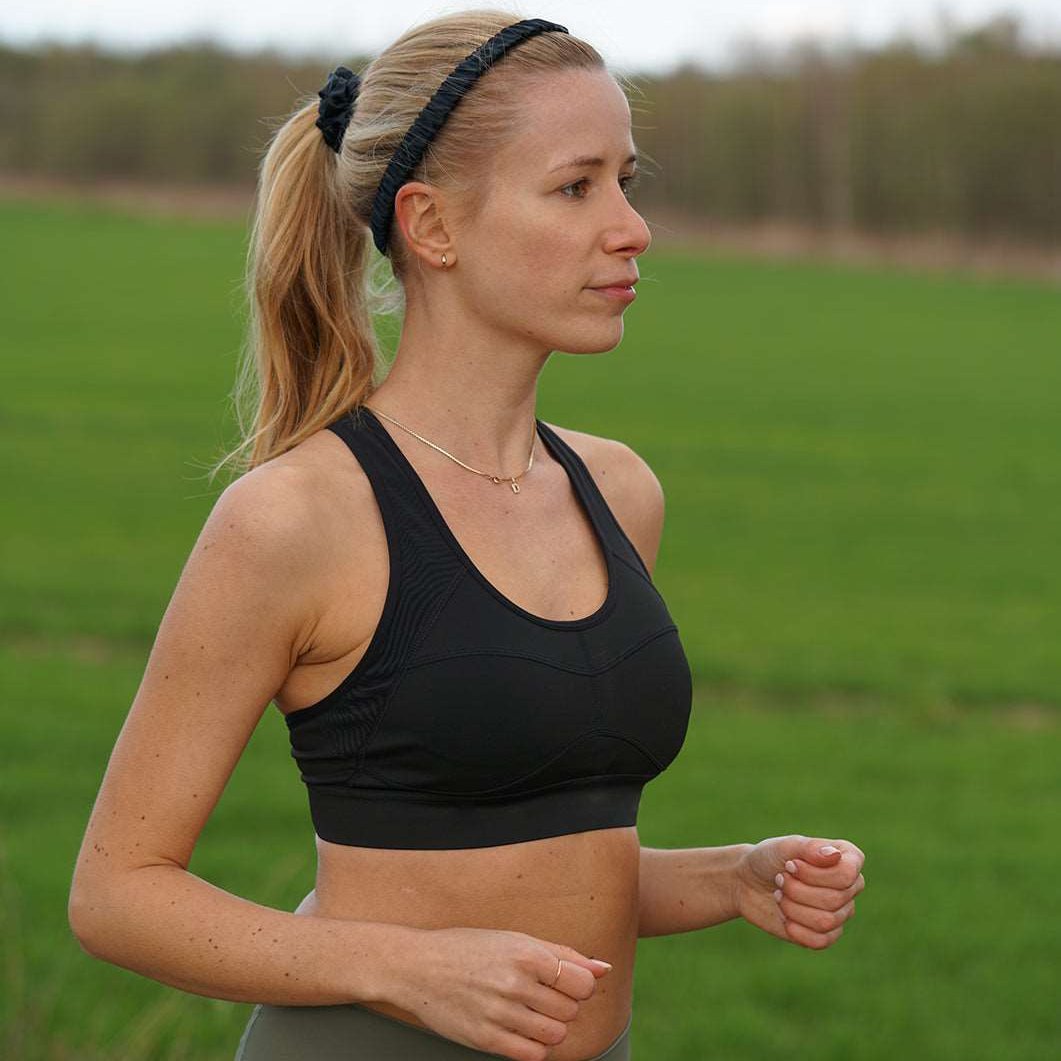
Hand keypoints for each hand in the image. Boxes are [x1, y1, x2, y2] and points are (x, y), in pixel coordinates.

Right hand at [387, 926, 612, 1060]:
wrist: (418, 967)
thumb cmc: (470, 949)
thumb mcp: (515, 940)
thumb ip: (562, 955)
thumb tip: (604, 969)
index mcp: (526, 954)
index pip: (583, 984)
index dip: (577, 985)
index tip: (560, 982)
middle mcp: (516, 983)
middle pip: (570, 1011)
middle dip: (561, 1005)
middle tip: (538, 995)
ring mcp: (500, 1013)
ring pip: (555, 1035)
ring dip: (549, 1027)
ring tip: (529, 1013)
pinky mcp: (486, 1039)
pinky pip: (533, 1055)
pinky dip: (533, 1046)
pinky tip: (518, 1029)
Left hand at [733, 834, 865, 949]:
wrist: (748, 883)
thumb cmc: (769, 859)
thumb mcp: (784, 846)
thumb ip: (809, 848)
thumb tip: (835, 855)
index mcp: (847, 857)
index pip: (847, 875)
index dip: (813, 873)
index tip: (790, 864)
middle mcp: (850, 885)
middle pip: (834, 899)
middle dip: (797, 890)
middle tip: (780, 878)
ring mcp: (840, 911)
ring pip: (826, 921)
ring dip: (793, 908)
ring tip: (780, 895)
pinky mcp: (827, 933)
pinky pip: (821, 942)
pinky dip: (796, 929)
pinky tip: (784, 917)